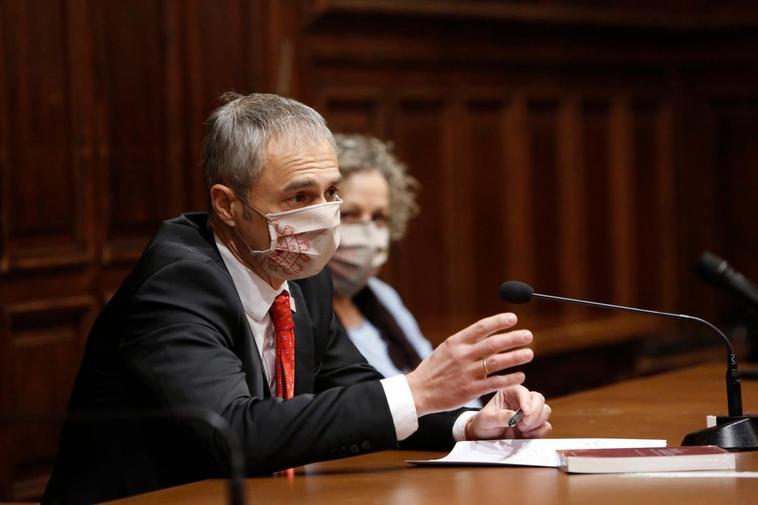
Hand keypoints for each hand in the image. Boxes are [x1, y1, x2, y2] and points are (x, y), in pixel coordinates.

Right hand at [406, 313, 533, 415]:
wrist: (419, 391)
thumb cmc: (434, 369)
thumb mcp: (446, 349)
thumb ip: (465, 342)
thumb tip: (487, 333)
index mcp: (456, 342)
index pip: (481, 327)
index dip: (499, 321)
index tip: (513, 318)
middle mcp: (462, 355)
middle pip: (494, 343)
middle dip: (513, 338)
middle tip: (528, 335)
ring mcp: (467, 373)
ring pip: (497, 362)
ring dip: (515, 357)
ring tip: (529, 353)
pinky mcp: (470, 390)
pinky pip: (495, 383)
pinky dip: (509, 378)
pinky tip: (520, 375)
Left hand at [465, 385, 551, 439]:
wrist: (484, 438)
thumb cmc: (483, 424)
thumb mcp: (486, 420)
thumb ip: (499, 417)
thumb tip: (515, 417)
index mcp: (509, 392)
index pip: (523, 391)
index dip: (526, 400)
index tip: (525, 412)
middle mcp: (522, 400)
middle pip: (539, 398)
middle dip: (535, 412)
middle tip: (524, 423)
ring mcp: (530, 413)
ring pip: (545, 411)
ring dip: (536, 422)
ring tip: (520, 429)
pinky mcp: (535, 426)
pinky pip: (546, 426)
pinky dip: (538, 432)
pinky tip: (525, 435)